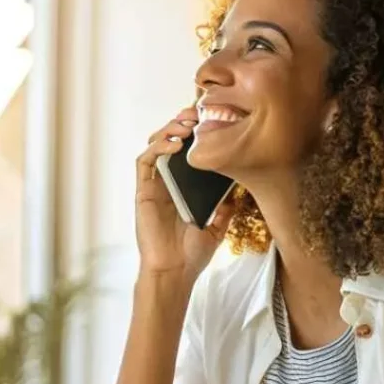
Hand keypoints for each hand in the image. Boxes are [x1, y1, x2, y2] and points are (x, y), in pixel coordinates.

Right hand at [135, 108, 233, 282]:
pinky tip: (174, 144)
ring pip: (155, 145)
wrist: (175, 271)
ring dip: (170, 129)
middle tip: (198, 112)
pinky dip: (157, 147)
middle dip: (183, 122)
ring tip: (187, 124)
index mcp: (184, 185)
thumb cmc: (193, 252)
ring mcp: (154, 185)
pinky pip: (145, 161)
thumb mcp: (219, 224)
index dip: (196, 131)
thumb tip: (240, 187)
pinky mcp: (143, 191)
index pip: (187, 150)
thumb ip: (226, 205)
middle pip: (170, 140)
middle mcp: (167, 181)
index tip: (212, 119)